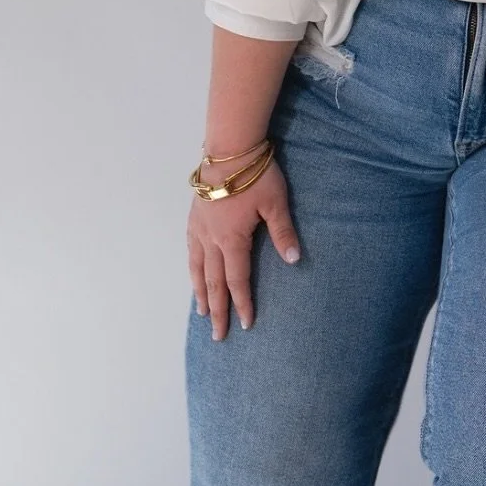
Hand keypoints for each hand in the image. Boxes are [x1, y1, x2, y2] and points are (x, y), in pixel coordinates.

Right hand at [186, 157, 301, 338]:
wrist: (228, 150)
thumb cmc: (256, 175)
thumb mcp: (276, 203)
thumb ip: (284, 232)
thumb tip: (294, 259)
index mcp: (232, 240)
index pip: (237, 280)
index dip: (242, 303)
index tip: (246, 323)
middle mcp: (211, 240)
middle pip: (213, 282)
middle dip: (218, 310)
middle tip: (218, 335)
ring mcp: (199, 228)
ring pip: (198, 268)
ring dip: (201, 293)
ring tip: (202, 313)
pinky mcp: (194, 216)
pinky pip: (190, 250)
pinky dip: (192, 268)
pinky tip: (193, 272)